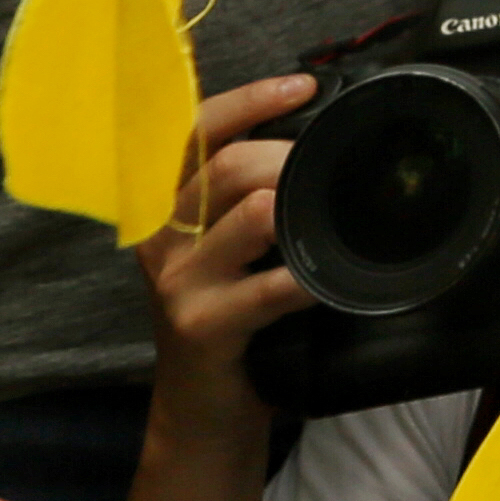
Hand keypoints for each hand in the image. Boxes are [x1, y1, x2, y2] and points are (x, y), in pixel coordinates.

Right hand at [143, 72, 320, 420]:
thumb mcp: (226, 250)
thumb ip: (248, 198)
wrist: (203, 415)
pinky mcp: (203, 324)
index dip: (249, 100)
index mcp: (168, 206)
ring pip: (253, 214)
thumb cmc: (231, 320)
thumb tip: (313, 141)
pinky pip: (270, 287)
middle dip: (293, 157)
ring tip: (333, 219)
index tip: (304, 85)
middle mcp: (164, 236)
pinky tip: (330, 281)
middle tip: (335, 169)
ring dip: (303, 210)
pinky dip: (310, 278)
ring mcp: (181, 281)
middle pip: (232, 165)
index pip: (198, 131)